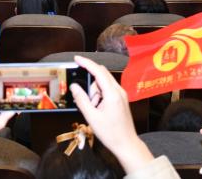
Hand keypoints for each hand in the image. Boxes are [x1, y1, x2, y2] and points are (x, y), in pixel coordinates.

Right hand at [70, 55, 154, 173]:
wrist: (126, 144)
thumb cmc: (111, 133)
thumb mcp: (91, 117)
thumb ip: (82, 100)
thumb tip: (74, 86)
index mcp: (112, 93)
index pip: (98, 71)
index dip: (87, 63)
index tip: (77, 58)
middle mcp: (119, 90)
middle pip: (102, 75)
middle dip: (90, 84)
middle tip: (86, 99)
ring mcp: (121, 94)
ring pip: (104, 83)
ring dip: (95, 92)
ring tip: (94, 109)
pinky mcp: (121, 99)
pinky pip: (108, 90)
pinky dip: (100, 95)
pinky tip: (98, 108)